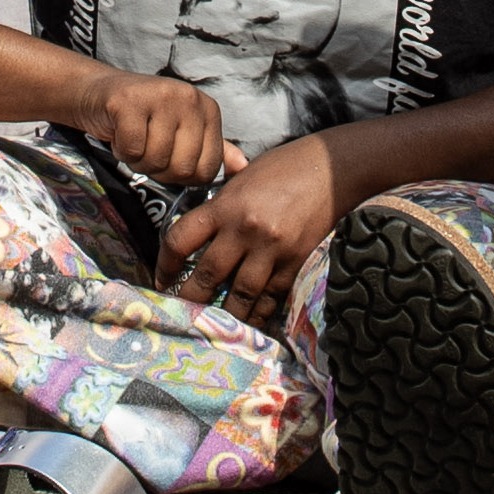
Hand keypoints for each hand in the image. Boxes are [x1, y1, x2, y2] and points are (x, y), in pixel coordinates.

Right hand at [73, 69, 227, 187]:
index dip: (182, 175)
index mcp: (208, 109)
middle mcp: (190, 98)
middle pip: (182, 168)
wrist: (98, 93)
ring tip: (134, 138)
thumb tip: (243, 168)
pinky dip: (121, 150)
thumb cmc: (144, 117)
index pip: (207, 168)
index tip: (168, 157)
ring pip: (155, 160)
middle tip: (147, 148)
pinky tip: (120, 132)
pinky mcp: (130, 101)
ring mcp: (161, 96)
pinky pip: (131, 150)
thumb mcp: (183, 132)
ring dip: (138, 160)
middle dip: (159, 169)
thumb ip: (212, 150)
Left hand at [162, 136, 348, 330]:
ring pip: (239, 294)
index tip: (161, 280)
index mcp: (224, 205)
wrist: (332, 169)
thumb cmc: (284, 167)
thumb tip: (199, 229)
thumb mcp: (241, 177)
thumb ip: (219, 204)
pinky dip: (259, 312)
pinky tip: (249, 320)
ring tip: (214, 325)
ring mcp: (271, 249)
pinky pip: (271, 297)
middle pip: (207, 275)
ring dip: (225, 314)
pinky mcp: (295, 262)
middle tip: (181, 313)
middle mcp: (244, 229)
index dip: (164, 265)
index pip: (181, 240)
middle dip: (190, 299)